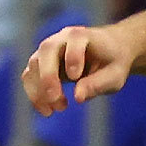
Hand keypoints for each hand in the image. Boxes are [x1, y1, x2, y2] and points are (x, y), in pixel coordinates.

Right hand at [20, 25, 135, 116]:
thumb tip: (78, 97)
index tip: (76, 77)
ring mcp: (47, 51)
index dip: (73, 58)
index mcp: (82, 35)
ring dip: (40, 90)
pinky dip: (35, 95)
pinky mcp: (40, 64)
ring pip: (34, 67)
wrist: (109, 53)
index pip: (74, 41)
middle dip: (48, 77)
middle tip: (56, 100)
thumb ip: (98, 83)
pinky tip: (47, 110)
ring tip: (56, 109)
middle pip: (47, 52)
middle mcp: (61, 39)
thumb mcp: (115, 74)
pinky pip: (30, 78)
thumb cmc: (114, 62)